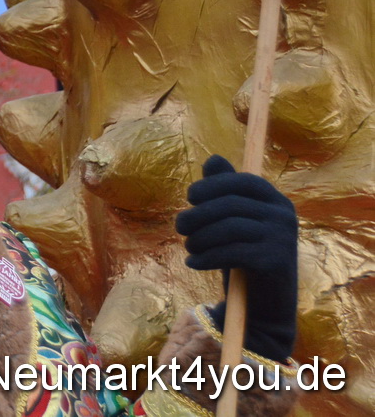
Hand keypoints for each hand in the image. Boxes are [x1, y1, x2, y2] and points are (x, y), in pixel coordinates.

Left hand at [176, 155, 297, 361]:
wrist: (265, 303)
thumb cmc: (244, 254)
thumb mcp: (234, 221)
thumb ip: (225, 191)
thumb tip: (213, 159)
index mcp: (276, 200)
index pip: (242, 181)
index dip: (212, 185)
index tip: (190, 197)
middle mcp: (284, 216)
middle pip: (230, 205)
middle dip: (198, 214)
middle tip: (179, 227)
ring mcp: (283, 239)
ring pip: (229, 228)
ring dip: (199, 238)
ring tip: (188, 247)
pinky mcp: (276, 262)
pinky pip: (233, 253)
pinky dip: (206, 257)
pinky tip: (192, 263)